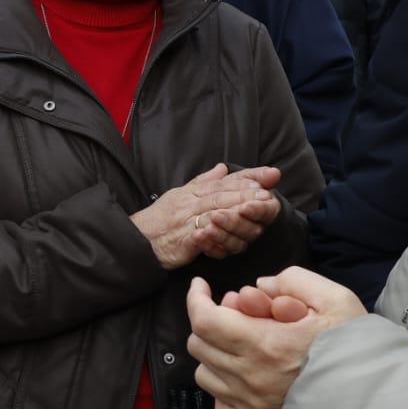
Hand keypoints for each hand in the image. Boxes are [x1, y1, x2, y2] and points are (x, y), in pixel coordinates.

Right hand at [129, 164, 282, 268]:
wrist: (136, 239)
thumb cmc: (159, 221)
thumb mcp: (180, 195)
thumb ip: (203, 182)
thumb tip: (223, 168)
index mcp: (193, 192)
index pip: (225, 181)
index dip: (249, 177)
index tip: (271, 175)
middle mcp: (190, 202)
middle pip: (223, 194)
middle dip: (248, 192)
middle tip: (268, 193)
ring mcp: (186, 220)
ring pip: (216, 212)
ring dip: (238, 210)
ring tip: (257, 209)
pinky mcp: (183, 239)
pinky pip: (203, 235)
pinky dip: (217, 232)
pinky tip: (232, 232)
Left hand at [185, 267, 366, 408]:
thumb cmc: (357, 353)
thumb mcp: (337, 301)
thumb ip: (294, 282)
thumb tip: (259, 287)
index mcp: (263, 344)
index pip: (205, 320)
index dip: (196, 298)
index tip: (201, 286)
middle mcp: (249, 378)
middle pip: (199, 345)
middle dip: (209, 321)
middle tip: (235, 312)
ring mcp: (250, 406)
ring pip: (205, 375)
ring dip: (214, 353)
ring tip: (241, 344)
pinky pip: (221, 405)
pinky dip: (224, 387)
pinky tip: (246, 377)